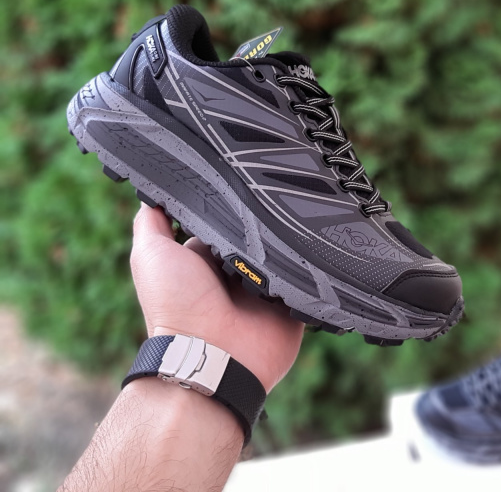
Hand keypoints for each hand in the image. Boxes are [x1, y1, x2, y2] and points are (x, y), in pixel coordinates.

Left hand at [130, 203, 303, 391]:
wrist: (213, 356)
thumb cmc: (177, 305)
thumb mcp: (151, 255)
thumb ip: (152, 223)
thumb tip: (153, 191)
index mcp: (208, 259)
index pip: (226, 219)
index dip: (233, 201)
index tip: (246, 174)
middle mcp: (238, 271)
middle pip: (259, 234)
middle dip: (267, 218)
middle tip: (281, 192)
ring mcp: (267, 288)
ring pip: (286, 250)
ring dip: (291, 239)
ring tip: (303, 213)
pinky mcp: (292, 303)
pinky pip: (309, 278)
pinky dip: (312, 265)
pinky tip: (319, 243)